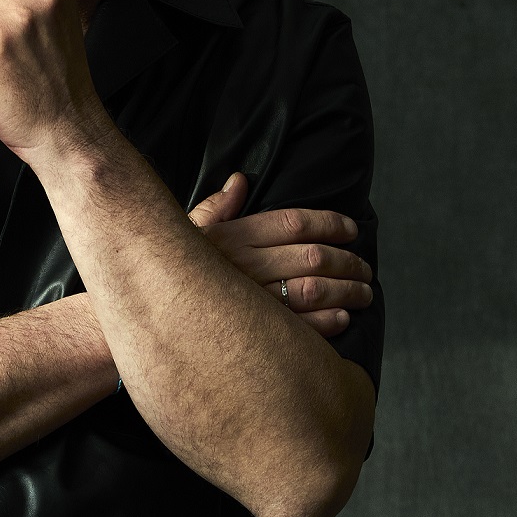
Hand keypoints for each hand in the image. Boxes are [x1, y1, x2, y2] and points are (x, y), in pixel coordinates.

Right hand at [188, 173, 372, 339]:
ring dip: (347, 291)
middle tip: (365, 268)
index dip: (330, 223)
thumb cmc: (173, 273)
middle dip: (348, 261)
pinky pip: (302, 328)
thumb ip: (218, 207)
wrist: (151, 314)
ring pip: (314, 291)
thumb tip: (239, 180)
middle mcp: (246, 266)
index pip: (294, 223)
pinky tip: (343, 318)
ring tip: (363, 293)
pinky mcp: (255, 336)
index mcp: (235, 237)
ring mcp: (252, 302)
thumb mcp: (191, 233)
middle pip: (313, 257)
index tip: (351, 230)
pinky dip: (328, 323)